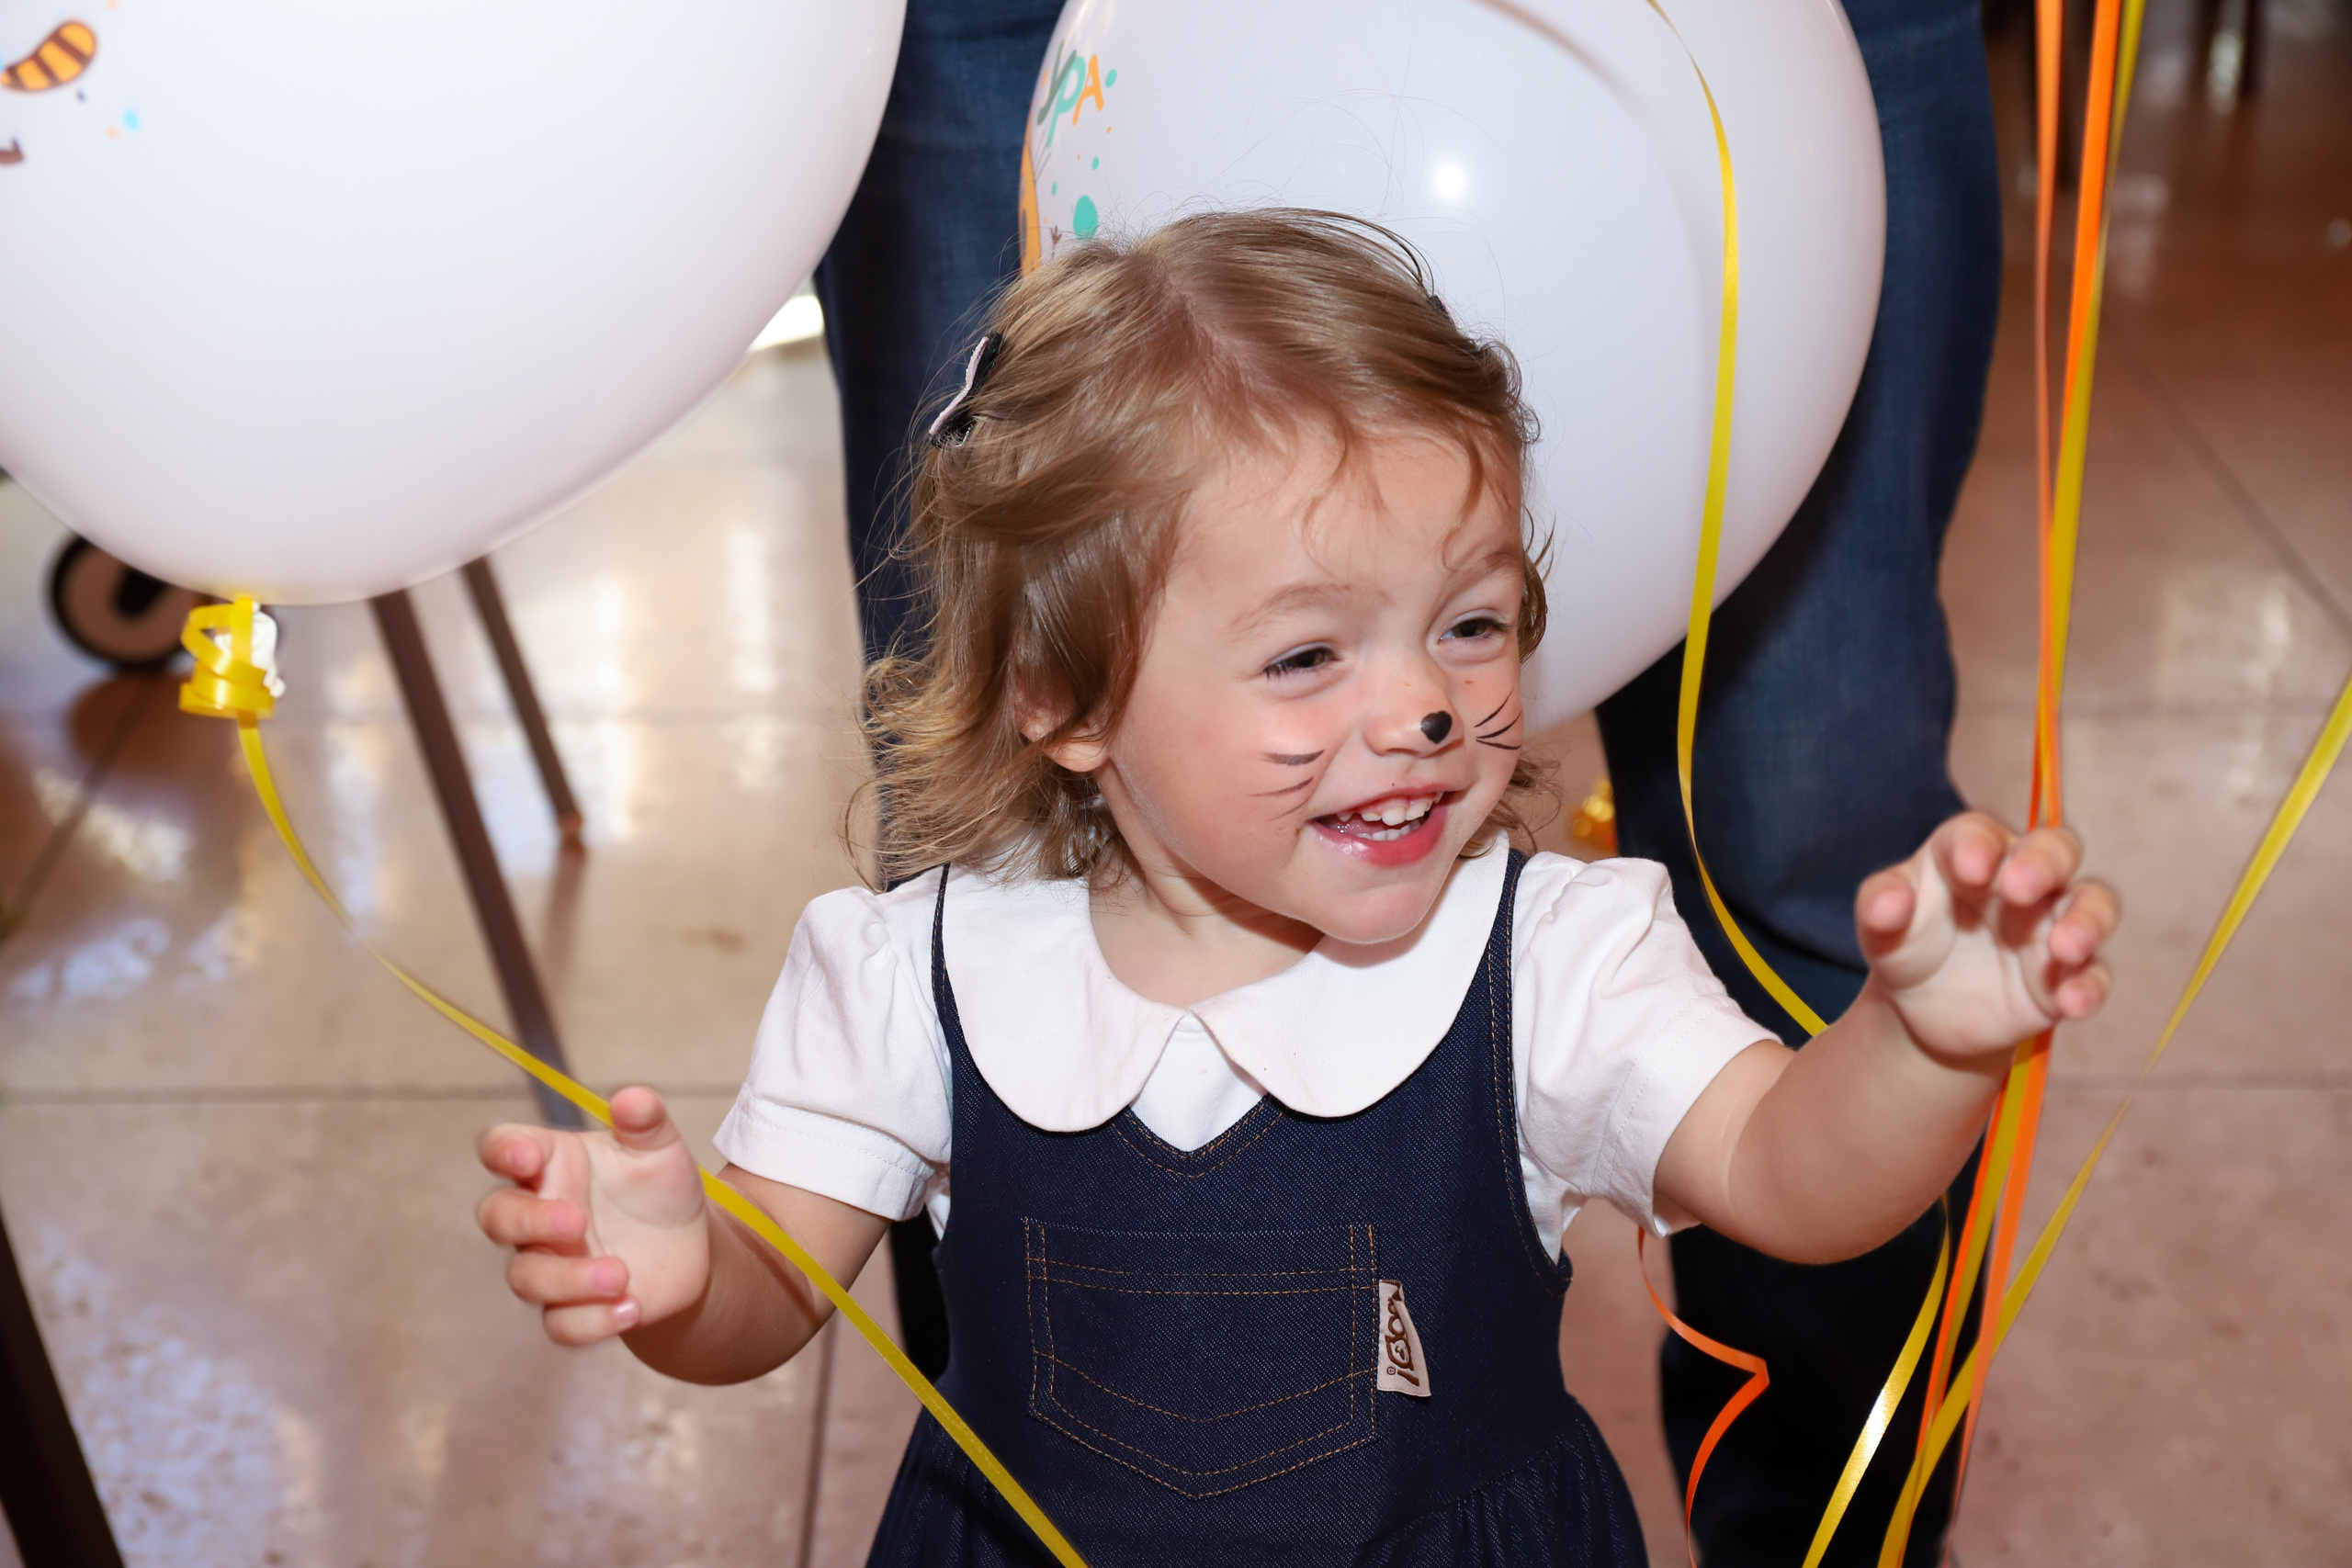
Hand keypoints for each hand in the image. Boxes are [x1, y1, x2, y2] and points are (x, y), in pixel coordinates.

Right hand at [476, 1086, 710, 1346]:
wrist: (690, 1247)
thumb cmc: (659, 1187)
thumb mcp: (661, 1149)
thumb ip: (646, 1121)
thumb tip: (632, 1097)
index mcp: (550, 1163)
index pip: (502, 1148)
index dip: (503, 1151)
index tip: (526, 1158)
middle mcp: (538, 1214)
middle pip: (498, 1217)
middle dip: (529, 1221)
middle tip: (577, 1221)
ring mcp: (550, 1264)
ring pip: (526, 1278)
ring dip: (569, 1279)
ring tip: (622, 1274)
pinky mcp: (572, 1308)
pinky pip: (561, 1324)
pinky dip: (592, 1321)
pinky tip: (632, 1308)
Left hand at [1857, 812, 2119, 1062]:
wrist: (1922, 1007)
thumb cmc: (1906, 942)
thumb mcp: (1880, 925)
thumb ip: (1879, 906)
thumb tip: (1886, 907)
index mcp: (1970, 852)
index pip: (1980, 834)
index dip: (1979, 845)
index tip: (1970, 868)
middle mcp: (2021, 878)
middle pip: (2055, 850)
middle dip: (2044, 862)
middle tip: (2020, 887)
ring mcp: (2051, 924)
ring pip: (2093, 904)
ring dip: (2086, 920)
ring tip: (2065, 946)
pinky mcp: (2068, 974)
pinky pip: (2094, 974)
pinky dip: (2088, 987)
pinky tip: (2071, 1003)